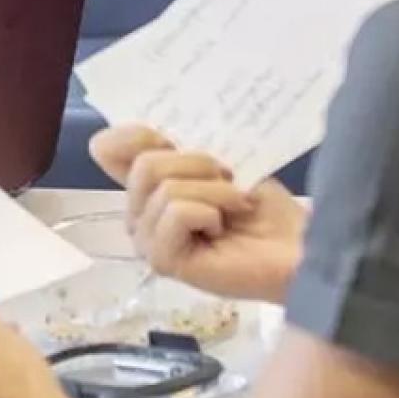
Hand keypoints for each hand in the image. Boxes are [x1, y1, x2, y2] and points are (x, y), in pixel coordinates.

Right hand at [89, 125, 306, 301]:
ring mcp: (147, 242)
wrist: (298, 247)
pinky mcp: (163, 261)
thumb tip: (100, 139)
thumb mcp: (212, 163)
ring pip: (165, 189)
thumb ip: (161, 150)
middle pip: (145, 166)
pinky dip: (210, 211)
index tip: (182, 143)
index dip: (143, 136)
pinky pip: (176, 211)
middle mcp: (137, 217)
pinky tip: (223, 230)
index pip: (111, 149)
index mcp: (144, 191)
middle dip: (199, 166)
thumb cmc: (264, 208)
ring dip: (215, 192)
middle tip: (229, 184)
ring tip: (234, 209)